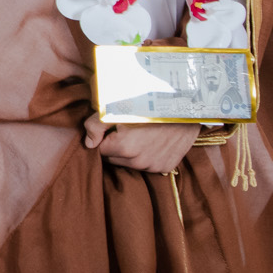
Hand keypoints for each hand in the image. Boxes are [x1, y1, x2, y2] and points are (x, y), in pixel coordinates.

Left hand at [82, 119, 200, 173]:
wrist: (184, 108)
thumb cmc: (148, 104)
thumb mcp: (117, 108)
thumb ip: (96, 125)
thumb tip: (88, 144)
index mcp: (124, 147)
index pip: (100, 150)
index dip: (104, 138)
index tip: (113, 128)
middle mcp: (139, 161)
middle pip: (114, 158)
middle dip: (115, 147)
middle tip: (127, 130)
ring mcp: (153, 166)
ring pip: (130, 163)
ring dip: (130, 153)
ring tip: (141, 134)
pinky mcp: (165, 167)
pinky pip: (147, 165)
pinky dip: (146, 156)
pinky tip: (152, 141)